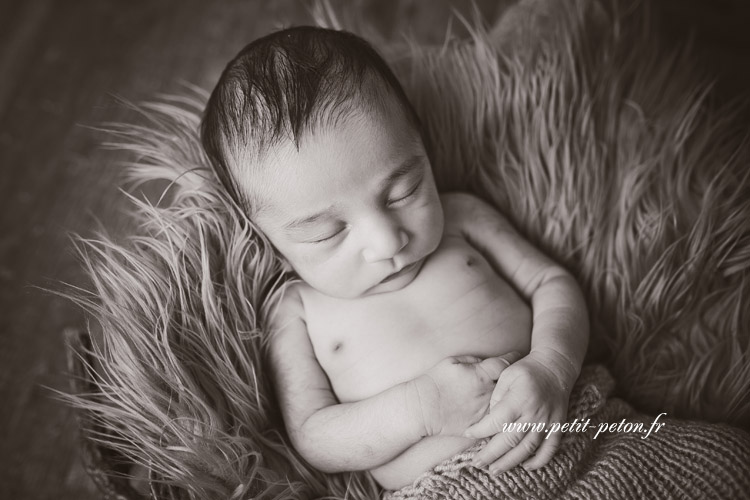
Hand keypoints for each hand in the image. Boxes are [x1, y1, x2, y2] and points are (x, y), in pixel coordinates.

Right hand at [413, 352, 521, 436]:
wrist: (422, 408)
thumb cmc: (434, 381)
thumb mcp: (452, 361)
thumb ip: (474, 360)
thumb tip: (487, 361)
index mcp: (481, 375)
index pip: (506, 363)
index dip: (512, 358)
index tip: (515, 356)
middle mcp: (487, 394)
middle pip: (512, 386)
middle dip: (516, 380)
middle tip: (519, 376)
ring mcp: (485, 412)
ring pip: (508, 406)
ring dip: (512, 400)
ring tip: (515, 395)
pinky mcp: (480, 427)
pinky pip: (497, 422)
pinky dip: (501, 417)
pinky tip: (503, 413)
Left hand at [463, 350, 576, 472]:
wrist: (555, 368)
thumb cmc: (526, 370)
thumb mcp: (506, 375)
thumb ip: (496, 397)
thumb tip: (490, 420)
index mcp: (519, 399)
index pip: (496, 421)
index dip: (481, 430)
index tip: (468, 433)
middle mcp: (534, 414)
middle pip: (510, 440)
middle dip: (491, 454)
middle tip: (477, 463)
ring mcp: (547, 422)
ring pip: (527, 449)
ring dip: (510, 462)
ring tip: (494, 470)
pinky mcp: (557, 426)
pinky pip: (550, 449)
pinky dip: (539, 461)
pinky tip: (526, 467)